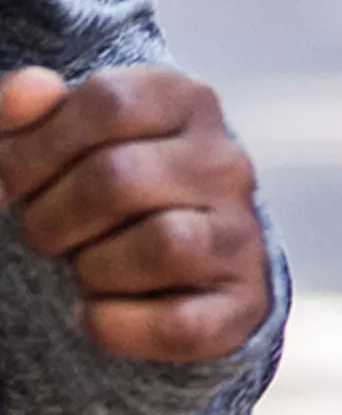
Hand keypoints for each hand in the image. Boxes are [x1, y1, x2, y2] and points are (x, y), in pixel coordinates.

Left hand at [0, 66, 270, 364]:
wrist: (177, 256)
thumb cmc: (101, 180)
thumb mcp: (60, 134)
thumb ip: (22, 106)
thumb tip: (34, 88)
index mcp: (184, 98)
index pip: (108, 102)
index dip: (38, 146)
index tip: (11, 179)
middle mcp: (223, 158)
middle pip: (119, 178)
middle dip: (52, 216)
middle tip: (40, 233)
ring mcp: (240, 231)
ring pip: (162, 246)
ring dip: (93, 268)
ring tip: (81, 266)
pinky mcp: (245, 301)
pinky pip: (179, 324)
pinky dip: (118, 326)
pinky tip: (94, 313)